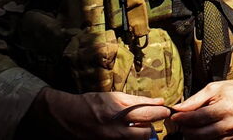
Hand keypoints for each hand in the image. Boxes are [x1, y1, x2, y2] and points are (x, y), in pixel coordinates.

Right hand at [29, 87, 173, 138]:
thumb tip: (157, 101)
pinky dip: (130, 139)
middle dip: (153, 127)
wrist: (66, 117)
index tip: (167, 110)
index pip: (147, 114)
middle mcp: (115, 130)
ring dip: (142, 135)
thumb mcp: (113, 97)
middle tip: (154, 121)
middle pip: (145, 133)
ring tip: (140, 128)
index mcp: (118, 113)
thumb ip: (136, 100)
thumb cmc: (91, 103)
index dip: (160, 112)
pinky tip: (128, 133)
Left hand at [169, 76, 232, 138]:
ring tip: (190, 127)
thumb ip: (196, 99)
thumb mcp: (215, 88)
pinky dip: (206, 139)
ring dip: (195, 136)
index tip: (174, 116)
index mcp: (227, 107)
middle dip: (186, 129)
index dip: (183, 118)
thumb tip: (179, 108)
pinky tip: (202, 131)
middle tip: (180, 123)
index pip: (199, 118)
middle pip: (201, 133)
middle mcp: (232, 123)